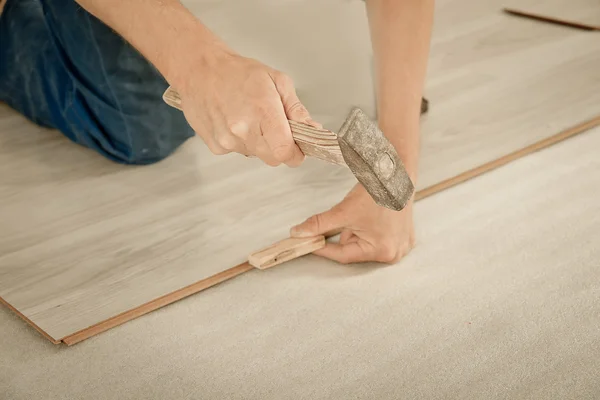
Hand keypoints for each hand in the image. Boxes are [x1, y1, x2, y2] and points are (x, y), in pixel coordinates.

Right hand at [178, 47, 320, 166]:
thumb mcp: (278, 81)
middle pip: (274, 159)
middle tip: (275, 127)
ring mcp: (227, 140)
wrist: (199, 70)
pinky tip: (234, 121)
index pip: (285, 152)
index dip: (296, 153)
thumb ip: (296, 109)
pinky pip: (238, 152)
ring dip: (259, 143)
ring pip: (256, 155)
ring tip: (250, 117)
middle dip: (279, 147)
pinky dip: (242, 142)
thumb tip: (312, 129)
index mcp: (263, 112)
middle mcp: (243, 130)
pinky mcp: (216, 146)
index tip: (298, 147)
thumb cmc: (238, 72)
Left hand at [290, 183, 415, 263]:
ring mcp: (402, 246)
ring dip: (358, 232)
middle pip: (355, 250)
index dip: (324, 248)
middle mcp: (394, 253)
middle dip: (346, 235)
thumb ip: (318, 224)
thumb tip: (297, 233)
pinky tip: (375, 216)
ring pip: (365, 244)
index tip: (309, 243)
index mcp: (382, 251)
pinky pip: (378, 239)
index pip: (343, 255)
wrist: (398, 174)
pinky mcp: (405, 238)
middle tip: (346, 218)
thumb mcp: (343, 211)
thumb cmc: (376, 192)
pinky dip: (371, 230)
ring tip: (365, 214)